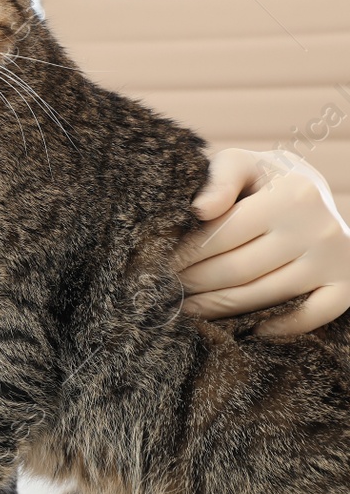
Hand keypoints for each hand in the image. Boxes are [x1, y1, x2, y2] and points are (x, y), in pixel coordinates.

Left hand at [173, 148, 349, 335]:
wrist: (314, 191)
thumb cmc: (264, 178)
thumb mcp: (241, 163)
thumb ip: (219, 180)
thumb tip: (199, 210)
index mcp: (290, 196)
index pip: (223, 235)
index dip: (186, 254)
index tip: (161, 266)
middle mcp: (318, 228)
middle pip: (240, 269)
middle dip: (196, 283)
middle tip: (170, 290)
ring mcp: (334, 258)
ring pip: (266, 295)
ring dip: (221, 307)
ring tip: (189, 308)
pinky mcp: (346, 282)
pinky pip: (313, 315)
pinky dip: (282, 327)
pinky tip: (252, 330)